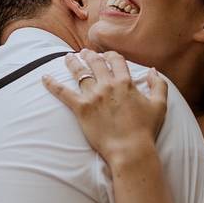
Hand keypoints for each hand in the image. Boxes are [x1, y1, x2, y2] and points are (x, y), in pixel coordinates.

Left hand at [42, 50, 167, 165]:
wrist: (130, 149)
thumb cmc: (146, 130)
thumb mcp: (159, 105)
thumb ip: (158, 85)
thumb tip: (151, 70)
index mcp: (125, 82)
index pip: (115, 60)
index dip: (110, 56)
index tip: (106, 56)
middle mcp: (108, 85)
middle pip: (95, 63)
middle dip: (89, 55)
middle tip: (83, 53)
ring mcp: (93, 96)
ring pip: (79, 73)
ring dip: (73, 63)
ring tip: (67, 58)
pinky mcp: (81, 108)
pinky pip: (63, 93)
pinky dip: (52, 84)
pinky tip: (44, 77)